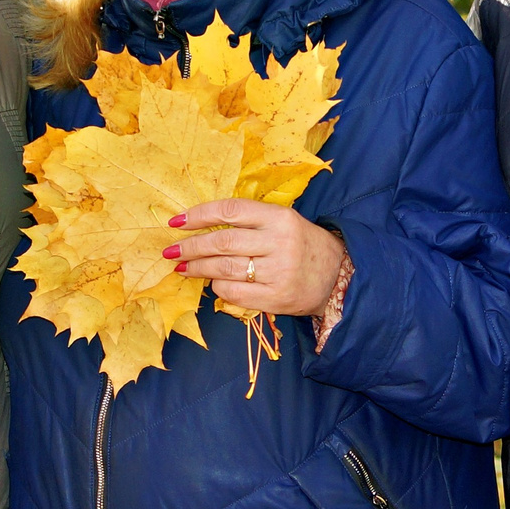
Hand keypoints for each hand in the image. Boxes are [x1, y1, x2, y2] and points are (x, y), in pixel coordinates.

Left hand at [165, 200, 345, 317]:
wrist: (338, 277)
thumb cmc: (303, 245)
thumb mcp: (283, 222)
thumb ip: (249, 221)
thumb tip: (200, 227)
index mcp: (279, 217)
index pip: (230, 211)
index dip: (198, 215)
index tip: (176, 221)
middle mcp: (278, 242)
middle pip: (222, 242)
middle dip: (190, 246)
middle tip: (171, 251)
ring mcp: (278, 272)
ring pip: (224, 268)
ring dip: (197, 268)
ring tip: (183, 267)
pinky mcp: (276, 297)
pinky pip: (234, 292)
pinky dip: (218, 287)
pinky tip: (213, 283)